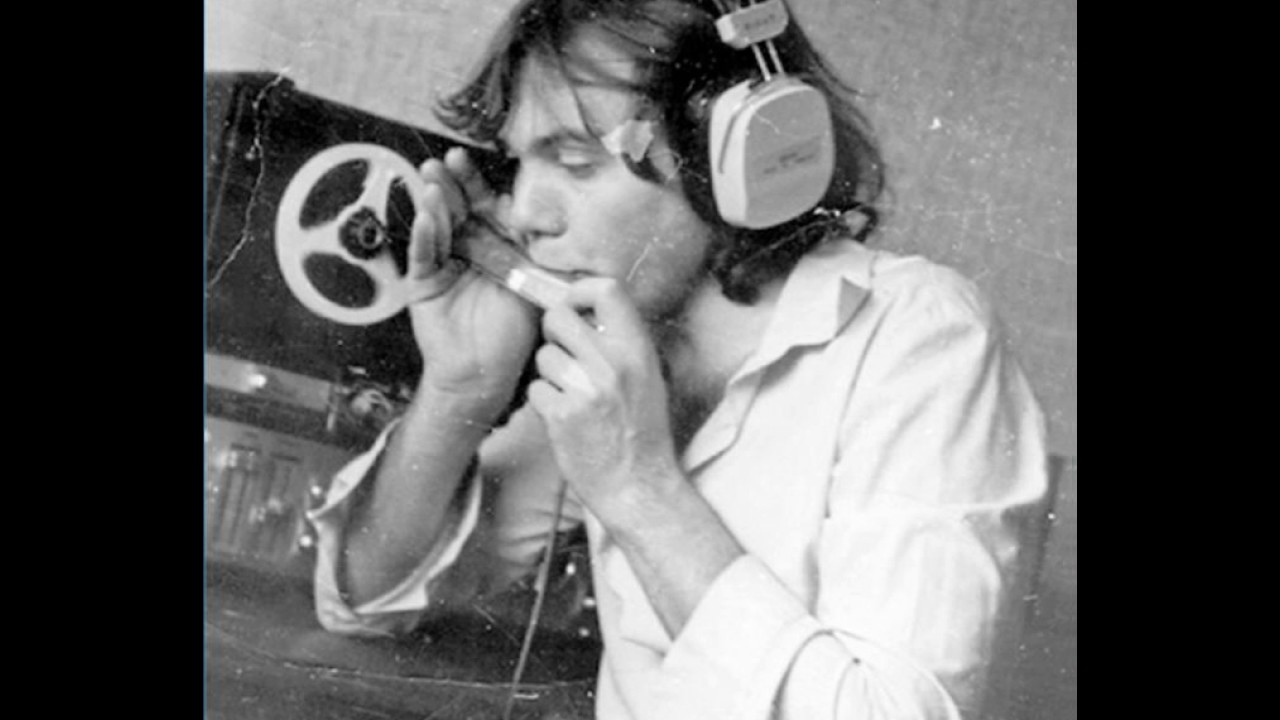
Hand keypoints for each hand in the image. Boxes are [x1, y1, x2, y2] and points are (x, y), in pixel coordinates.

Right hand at [406, 147, 538, 414]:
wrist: (484, 373)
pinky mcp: (423, 284)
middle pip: (458, 209)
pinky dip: (424, 238)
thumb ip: (540, 252)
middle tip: (443, 162)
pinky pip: (423, 257)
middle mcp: (467, 249)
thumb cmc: (514, 332)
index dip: (477, 184)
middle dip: (451, 184)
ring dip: (434, 205)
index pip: (486, 206)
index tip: (469, 160)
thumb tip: (560, 217)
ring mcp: (443, 265)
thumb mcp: (535, 286)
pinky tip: (425, 219)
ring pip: (438, 227)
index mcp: (495, 244)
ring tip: (432, 184)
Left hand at [526, 278, 682, 517]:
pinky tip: (565, 418)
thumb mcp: (648, 377)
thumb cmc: (642, 432)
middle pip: (559, 316)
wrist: (638, 486)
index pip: (607, 289)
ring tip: (572, 395)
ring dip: (550, 373)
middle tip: (564, 352)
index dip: (581, 291)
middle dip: (554, 333)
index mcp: (638, 349)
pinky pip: (536, 389)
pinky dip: (545, 402)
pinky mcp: (562, 415)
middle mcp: (613, 363)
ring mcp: (586, 388)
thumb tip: (587, 310)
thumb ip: (621, 343)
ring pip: (544, 356)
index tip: (575, 305)